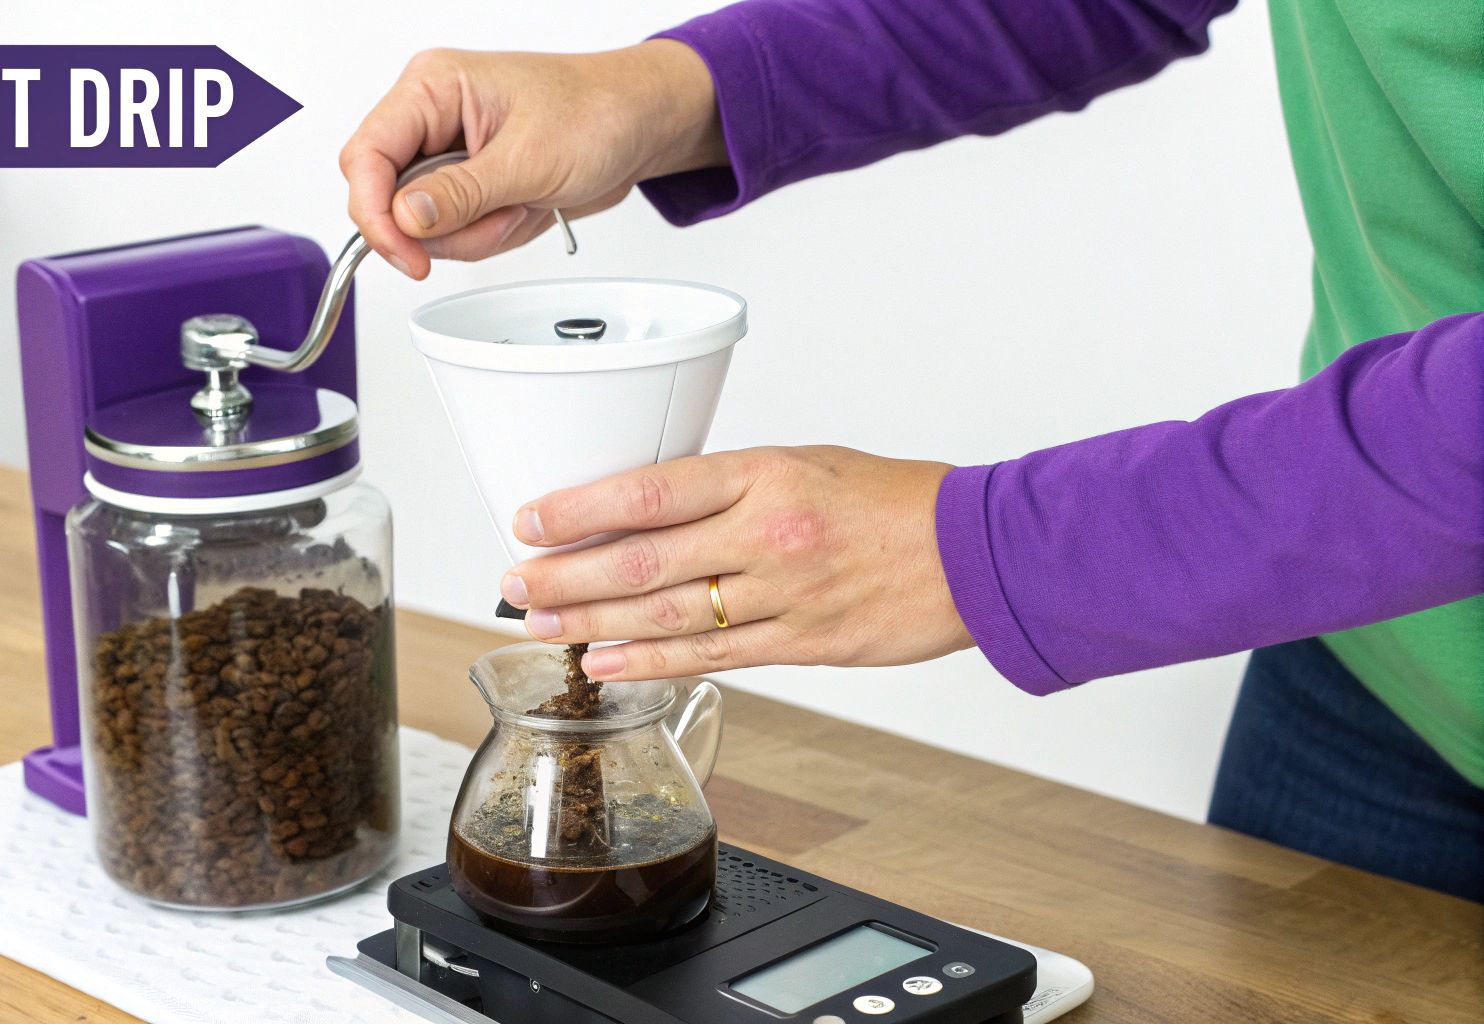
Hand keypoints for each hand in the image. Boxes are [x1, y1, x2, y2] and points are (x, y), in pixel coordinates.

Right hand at [339, 41, 723, 278]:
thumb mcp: (529, 160)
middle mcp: (432, 118)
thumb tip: (405, 218)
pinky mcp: (468, 184)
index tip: (406, 254)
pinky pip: (453, 232)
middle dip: (444, 227)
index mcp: (433, 88)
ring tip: (523, 205)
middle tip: (497, 217)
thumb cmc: (597, 114)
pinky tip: (523, 211)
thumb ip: (461, 194)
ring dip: (475, 233)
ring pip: (422, 224)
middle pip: (388, 197)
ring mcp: (449, 155)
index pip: (366, 156)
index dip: (375, 214)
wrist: (640, 126)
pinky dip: (488, 236)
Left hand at [499, 447, 973, 680]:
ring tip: (539, 626)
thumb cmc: (895, 502)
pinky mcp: (803, 644)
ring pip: (667, 612)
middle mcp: (767, 534)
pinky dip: (652, 662)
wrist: (979, 551)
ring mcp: (784, 594)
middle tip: (511, 584)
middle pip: (641, 558)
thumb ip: (731, 489)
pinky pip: (712, 657)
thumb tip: (652, 512)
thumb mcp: (806, 464)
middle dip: (564, 575)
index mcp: (765, 475)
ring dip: (593, 622)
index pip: (649, 490)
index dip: (578, 509)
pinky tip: (607, 663)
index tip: (529, 519)